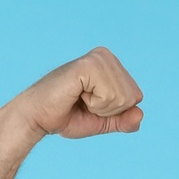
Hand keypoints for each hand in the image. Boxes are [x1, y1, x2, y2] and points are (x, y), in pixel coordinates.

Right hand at [7, 47, 143, 142]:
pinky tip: (76, 95)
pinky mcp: (87, 65)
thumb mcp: (103, 121)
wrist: (38, 117)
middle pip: (132, 97)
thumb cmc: (66, 116)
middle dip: (109, 111)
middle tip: (83, 103)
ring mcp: (97, 58)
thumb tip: (140, 114)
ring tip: (78, 99)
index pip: (136, 97)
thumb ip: (124, 120)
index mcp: (111, 64)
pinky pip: (109, 96)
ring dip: (100, 108)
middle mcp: (106, 56)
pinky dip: (94, 105)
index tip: (90, 106)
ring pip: (122, 98)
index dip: (115, 112)